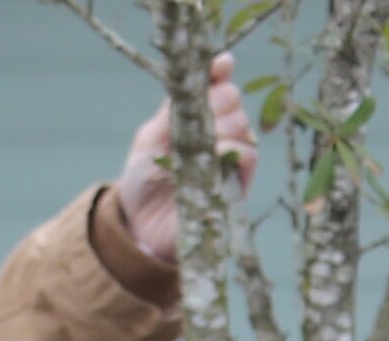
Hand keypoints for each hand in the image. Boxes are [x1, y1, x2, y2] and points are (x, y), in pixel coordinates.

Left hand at [119, 56, 255, 267]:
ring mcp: (230, 156)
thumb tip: (200, 83)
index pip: (216, 82)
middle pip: (232, 97)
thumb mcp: (150, 138)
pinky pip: (248, 154)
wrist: (139, 228)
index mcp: (195, 115)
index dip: (219, 70)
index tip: (219, 64)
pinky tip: (215, 152)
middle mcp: (217, 131)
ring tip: (200, 141)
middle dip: (217, 100)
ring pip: (242, 123)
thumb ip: (174, 109)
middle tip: (199, 116)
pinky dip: (231, 148)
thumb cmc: (142, 180)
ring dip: (222, 125)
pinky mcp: (237, 182)